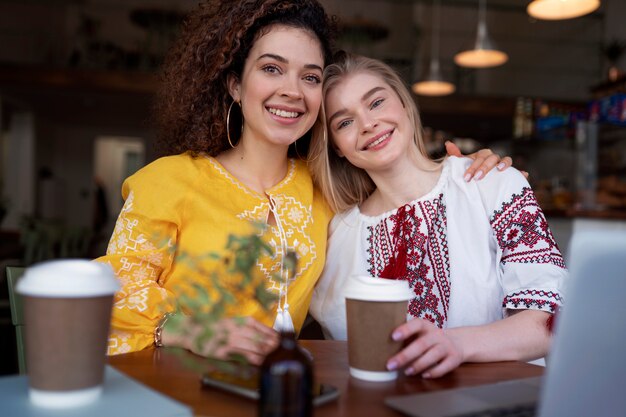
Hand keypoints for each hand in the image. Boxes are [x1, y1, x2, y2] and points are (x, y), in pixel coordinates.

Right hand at [164, 316, 278, 364]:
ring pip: (252, 348)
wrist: (193, 330)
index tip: (283, 341)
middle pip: (260, 339)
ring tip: (273, 359)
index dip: (274, 336)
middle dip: (272, 347)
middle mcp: (237, 329)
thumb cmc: (216, 327)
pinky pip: (240, 357)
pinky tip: (257, 364)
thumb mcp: (233, 322)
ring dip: (264, 355)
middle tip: (282, 352)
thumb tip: (267, 334)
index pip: (262, 328)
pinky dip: (250, 361)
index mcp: (241, 321)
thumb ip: (249, 327)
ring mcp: (230, 340)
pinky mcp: (222, 351)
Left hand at [386, 318, 463, 378]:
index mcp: (425, 326)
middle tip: (391, 365)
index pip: (416, 324)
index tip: (393, 336)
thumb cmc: (428, 339)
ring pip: (433, 355)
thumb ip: (405, 338)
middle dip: (405, 355)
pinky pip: (444, 366)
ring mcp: (447, 346)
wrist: (456, 342)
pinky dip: (434, 372)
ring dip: (418, 364)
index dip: (405, 329)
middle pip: (422, 344)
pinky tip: (423, 375)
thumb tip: (381, 347)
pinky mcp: (454, 358)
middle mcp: (437, 334)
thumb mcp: (418, 334)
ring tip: (406, 372)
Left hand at [444, 141, 524, 181]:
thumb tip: (448, 144)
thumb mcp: (461, 166)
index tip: (467, 177)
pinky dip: (522, 173)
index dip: (474, 166)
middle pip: (492, 159)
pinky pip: (518, 173)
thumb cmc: (469, 173)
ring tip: (500, 170)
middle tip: (477, 178)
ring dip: (505, 164)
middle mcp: (494, 159)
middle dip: (484, 168)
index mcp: (483, 156)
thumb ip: (456, 157)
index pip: (480, 157)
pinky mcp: (511, 176)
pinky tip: (524, 175)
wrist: (476, 184)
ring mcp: (503, 167)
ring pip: (507, 160)